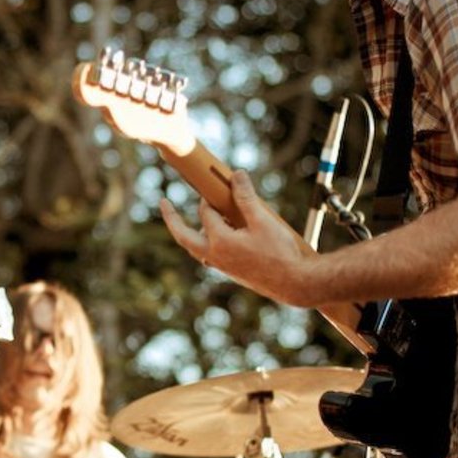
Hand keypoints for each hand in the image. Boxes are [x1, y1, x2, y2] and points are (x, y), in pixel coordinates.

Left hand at [159, 169, 316, 306]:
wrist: (293, 283)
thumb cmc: (279, 252)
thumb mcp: (263, 220)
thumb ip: (246, 197)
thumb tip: (237, 174)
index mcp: (219, 241)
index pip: (206, 212)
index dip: (210, 196)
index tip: (213, 184)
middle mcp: (214, 255)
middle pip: (183, 236)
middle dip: (172, 219)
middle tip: (164, 204)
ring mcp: (220, 266)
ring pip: (196, 248)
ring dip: (191, 233)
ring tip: (195, 219)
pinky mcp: (229, 272)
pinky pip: (209, 255)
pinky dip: (206, 243)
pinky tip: (219, 236)